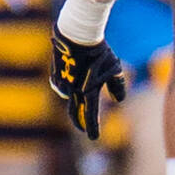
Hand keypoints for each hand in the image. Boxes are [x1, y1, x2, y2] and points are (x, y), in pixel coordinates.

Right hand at [50, 24, 126, 140]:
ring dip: (76, 97)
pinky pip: (62, 86)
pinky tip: (72, 79)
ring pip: (69, 96)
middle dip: (80, 122)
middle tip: (84, 129)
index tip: (94, 138)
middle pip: (75, 112)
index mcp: (89, 90)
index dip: (92, 127)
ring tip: (84, 84)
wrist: (77, 36)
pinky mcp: (55, 75)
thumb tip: (119, 100)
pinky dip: (67, 86)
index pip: (91, 114)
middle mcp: (74, 90)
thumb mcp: (115, 68)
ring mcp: (62, 83)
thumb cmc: (100, 52)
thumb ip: (118, 85)